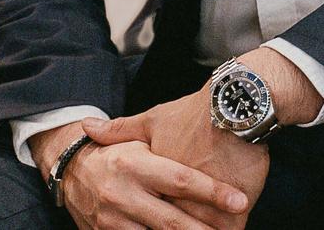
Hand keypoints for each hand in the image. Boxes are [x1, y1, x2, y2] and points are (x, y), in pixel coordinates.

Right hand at [32, 121, 252, 229]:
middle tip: (232, 228)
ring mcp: (113, 220)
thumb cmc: (117, 152)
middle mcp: (122, 194)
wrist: (70, 170)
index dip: (211, 192)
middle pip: (171, 220)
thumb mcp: (137, 137)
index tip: (239, 201)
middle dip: (204, 229)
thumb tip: (208, 113)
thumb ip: (165, 137)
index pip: (179, 180)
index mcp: (134, 164)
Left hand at [83, 89, 267, 229]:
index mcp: (152, 180)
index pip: (143, 213)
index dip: (138, 222)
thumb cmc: (194, 114)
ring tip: (202, 229)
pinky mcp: (236, 210)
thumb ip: (120, 131)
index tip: (134, 221)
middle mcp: (177, 199)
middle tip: (171, 226)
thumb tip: (86, 126)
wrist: (237, 106)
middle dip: (173, 229)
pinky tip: (224, 229)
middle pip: (171, 227)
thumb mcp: (153, 120)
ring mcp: (207, 208)